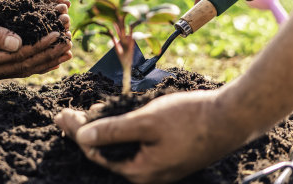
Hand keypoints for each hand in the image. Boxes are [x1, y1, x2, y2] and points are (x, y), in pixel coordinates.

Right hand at [0, 0, 71, 83]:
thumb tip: (19, 44)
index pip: (18, 56)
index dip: (40, 46)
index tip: (57, 35)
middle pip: (23, 66)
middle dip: (48, 55)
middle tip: (69, 43)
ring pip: (22, 70)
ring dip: (45, 61)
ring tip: (66, 52)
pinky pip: (16, 69)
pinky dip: (34, 63)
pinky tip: (50, 59)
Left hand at [55, 91, 243, 183]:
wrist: (232, 118)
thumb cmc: (192, 119)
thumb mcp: (146, 121)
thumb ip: (113, 130)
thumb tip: (82, 136)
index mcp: (140, 173)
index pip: (96, 153)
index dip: (76, 132)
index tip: (60, 115)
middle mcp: (147, 176)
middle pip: (105, 153)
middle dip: (84, 132)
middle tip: (62, 115)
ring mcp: (157, 168)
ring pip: (119, 149)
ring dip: (101, 130)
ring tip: (81, 115)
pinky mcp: (165, 157)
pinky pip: (134, 147)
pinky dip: (120, 132)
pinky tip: (111, 117)